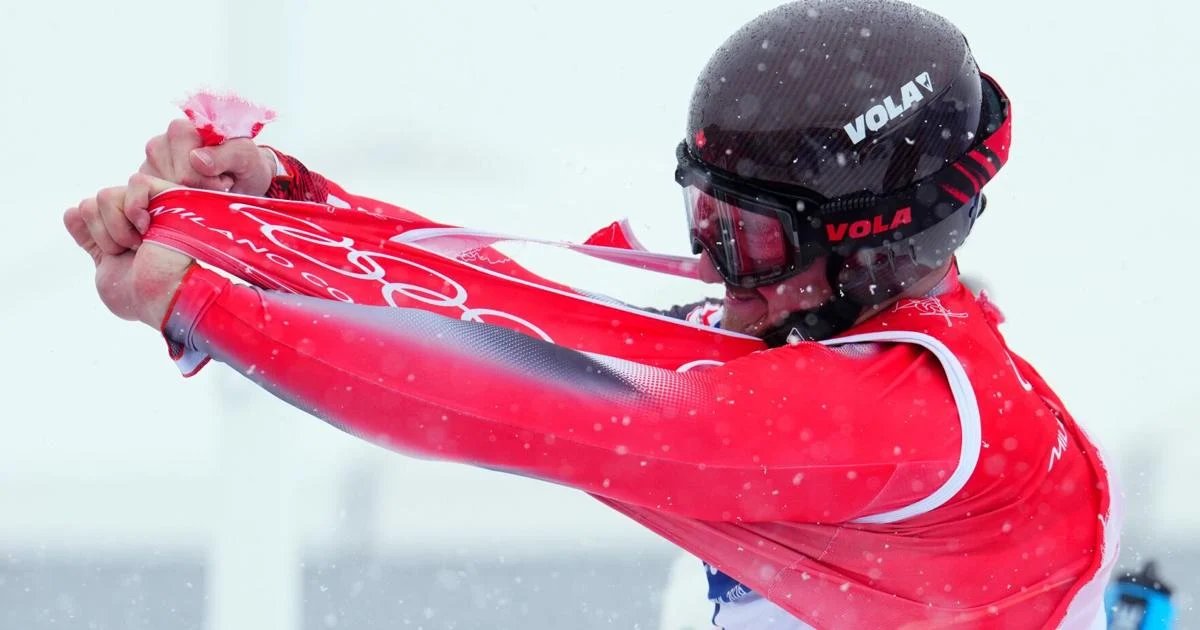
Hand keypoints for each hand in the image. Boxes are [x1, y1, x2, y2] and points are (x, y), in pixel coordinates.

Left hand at [64, 173, 194, 327]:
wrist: (167, 296)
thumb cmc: (143, 295)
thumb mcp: (106, 271)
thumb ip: (90, 242)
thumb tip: (71, 212)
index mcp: (123, 233)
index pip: (87, 213)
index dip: (93, 235)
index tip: (114, 257)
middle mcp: (136, 217)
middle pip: (90, 205)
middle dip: (104, 235)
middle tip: (131, 252)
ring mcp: (153, 205)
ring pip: (106, 196)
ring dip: (118, 228)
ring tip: (142, 245)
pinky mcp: (170, 195)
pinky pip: (137, 183)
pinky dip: (134, 207)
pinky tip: (146, 227)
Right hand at [140, 118, 276, 195]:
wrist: (243, 179)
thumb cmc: (245, 165)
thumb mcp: (247, 157)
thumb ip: (229, 153)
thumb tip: (197, 159)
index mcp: (181, 130)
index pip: (186, 170)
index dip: (207, 183)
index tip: (224, 181)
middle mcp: (160, 144)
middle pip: (171, 183)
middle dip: (196, 192)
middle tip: (216, 187)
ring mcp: (149, 166)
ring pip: (158, 194)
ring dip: (184, 200)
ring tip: (203, 191)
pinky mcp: (144, 185)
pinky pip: (148, 202)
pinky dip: (167, 208)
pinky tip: (186, 200)